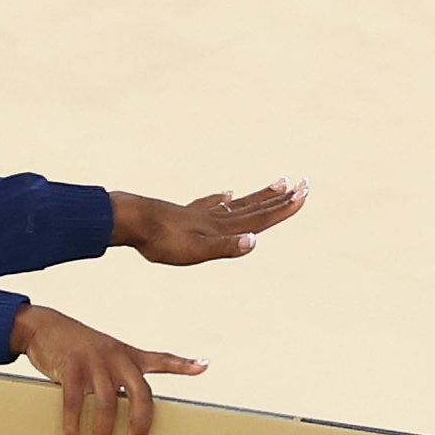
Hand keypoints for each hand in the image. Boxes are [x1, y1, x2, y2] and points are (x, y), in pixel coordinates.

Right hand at [8, 301, 202, 434]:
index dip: (184, 364)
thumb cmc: (79, 348)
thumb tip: (121, 416)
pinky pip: (75, 403)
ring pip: (107, 405)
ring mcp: (95, 363)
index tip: (204, 366)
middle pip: (140, 396)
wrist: (46, 328)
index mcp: (130, 357)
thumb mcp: (107, 354)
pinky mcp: (72, 368)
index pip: (162, 359)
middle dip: (140, 426)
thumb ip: (120, 379)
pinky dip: (73, 427)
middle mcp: (118, 359)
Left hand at [113, 179, 306, 267]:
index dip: (283, 208)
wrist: (129, 220)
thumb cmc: (161, 240)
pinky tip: (225, 194)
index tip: (305, 194)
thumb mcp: (195, 250)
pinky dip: (223, 199)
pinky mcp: (185, 214)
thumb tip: (255, 242)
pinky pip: (212, 204)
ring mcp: (201, 214)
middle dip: (281, 198)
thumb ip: (226, 247)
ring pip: (238, 204)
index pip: (260, 218)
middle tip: (304, 184)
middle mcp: (217, 217)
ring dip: (260, 196)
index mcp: (222, 228)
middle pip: (255, 206)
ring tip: (279, 183)